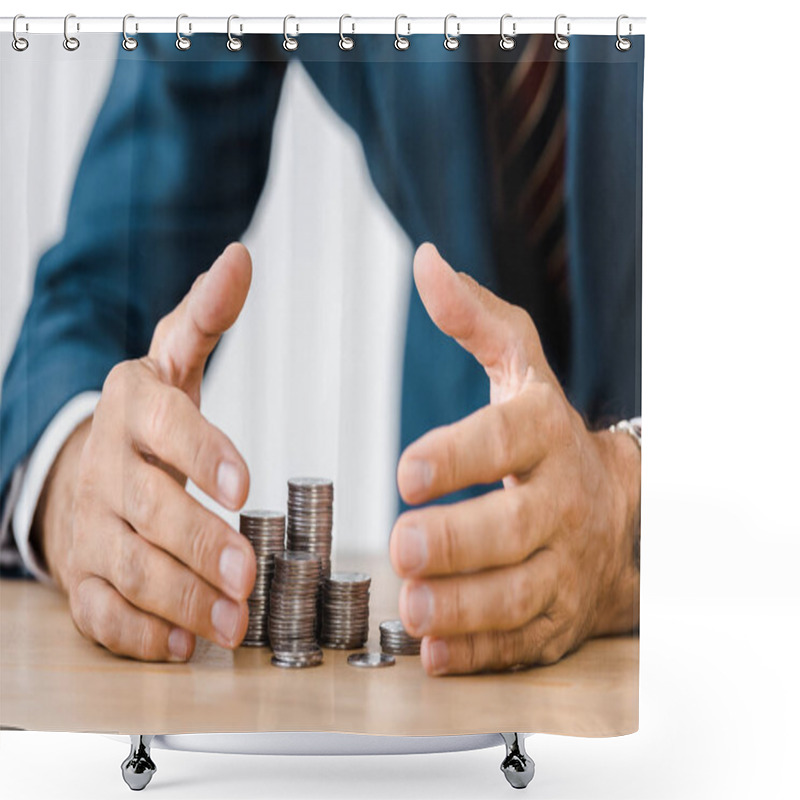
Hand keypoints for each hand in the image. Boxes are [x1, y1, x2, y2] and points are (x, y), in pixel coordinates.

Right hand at [33, 243, 255, 660]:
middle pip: (148, 510)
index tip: (243, 481)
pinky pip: (103, 612)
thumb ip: (206, 318)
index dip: (200, 451)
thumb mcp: (173, 361)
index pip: (163, 425)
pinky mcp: (84, 577)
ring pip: (129, 568)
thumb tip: (242, 258)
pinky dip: (141, 633)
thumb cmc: (149, 420)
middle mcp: (107, 469)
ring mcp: (91, 527)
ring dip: (181, 600)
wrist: (83, 466)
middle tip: (249, 574)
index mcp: (132, 409)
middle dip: (199, 545)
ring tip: (234, 622)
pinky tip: (184, 644)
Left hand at [389, 244, 640, 674]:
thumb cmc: (545, 435)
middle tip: (402, 544)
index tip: (406, 470)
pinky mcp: (556, 616)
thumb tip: (426, 263)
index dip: (458, 456)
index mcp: (545, 435)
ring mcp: (563, 566)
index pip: (506, 441)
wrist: (612, 510)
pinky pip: (521, 640)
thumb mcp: (520, 369)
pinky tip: (435, 652)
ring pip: (519, 593)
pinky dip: (479, 652)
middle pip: (514, 527)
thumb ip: (474, 320)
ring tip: (413, 607)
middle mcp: (560, 503)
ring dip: (465, 606)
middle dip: (457, 541)